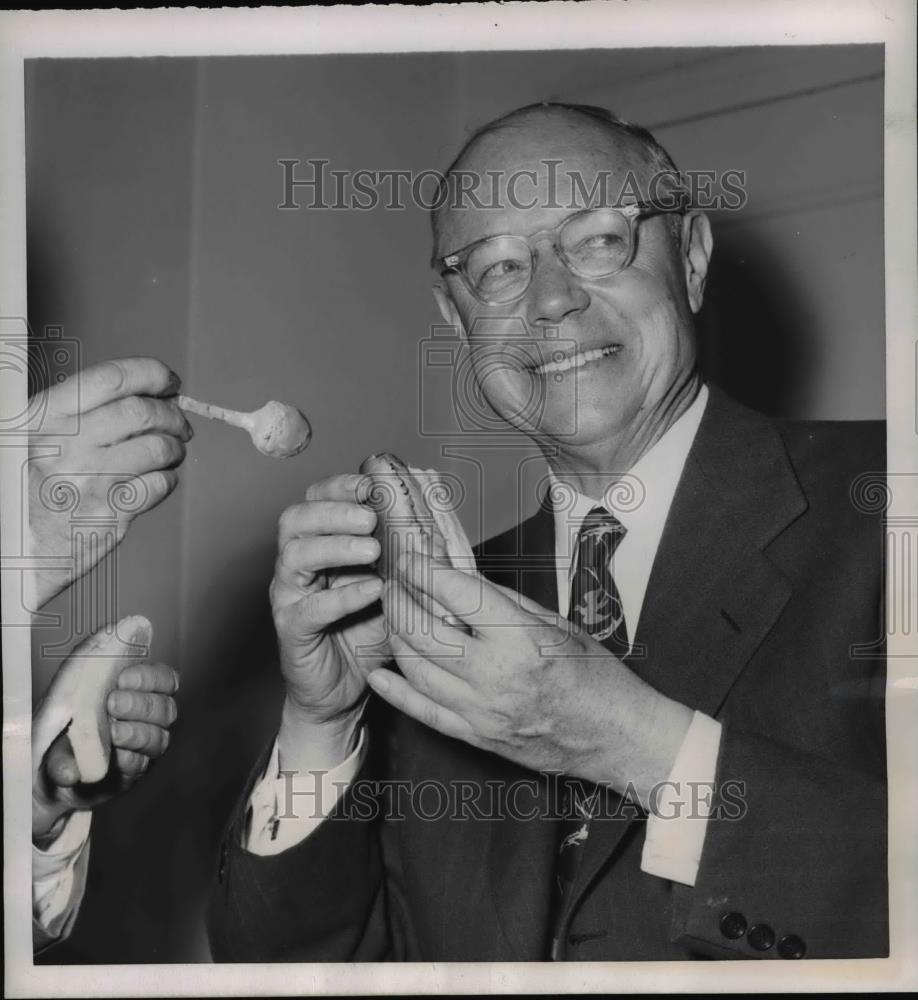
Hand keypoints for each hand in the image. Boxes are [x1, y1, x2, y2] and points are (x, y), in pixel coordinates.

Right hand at [27, 357, 192, 608]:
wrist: (12, 549)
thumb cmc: (27, 491)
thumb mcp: (33, 437)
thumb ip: (79, 414)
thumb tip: (141, 394)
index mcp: (46, 417)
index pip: (111, 379)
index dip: (151, 375)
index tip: (169, 382)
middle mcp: (67, 445)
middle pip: (142, 412)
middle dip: (172, 415)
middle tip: (179, 423)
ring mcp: (90, 481)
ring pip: (157, 448)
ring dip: (175, 447)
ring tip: (172, 451)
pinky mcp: (109, 514)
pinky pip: (158, 486)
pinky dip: (168, 479)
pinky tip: (158, 479)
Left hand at [32, 660, 178, 844]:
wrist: (36, 763)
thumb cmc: (58, 716)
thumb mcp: (70, 681)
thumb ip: (98, 651)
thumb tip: (132, 624)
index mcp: (136, 691)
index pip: (165, 680)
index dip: (151, 678)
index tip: (123, 678)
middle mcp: (145, 718)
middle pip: (166, 709)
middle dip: (141, 705)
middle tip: (113, 704)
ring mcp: (140, 748)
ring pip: (159, 739)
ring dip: (137, 733)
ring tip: (112, 733)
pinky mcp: (129, 775)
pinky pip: (140, 767)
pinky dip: (128, 760)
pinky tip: (113, 756)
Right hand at [270, 473, 385, 767]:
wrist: (344, 691)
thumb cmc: (368, 632)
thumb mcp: (394, 586)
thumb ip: (406, 555)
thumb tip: (438, 521)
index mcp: (321, 544)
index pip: (317, 499)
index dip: (341, 486)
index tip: (372, 483)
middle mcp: (299, 564)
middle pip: (296, 518)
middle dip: (333, 510)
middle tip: (369, 515)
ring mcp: (291, 595)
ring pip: (294, 555)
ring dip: (335, 545)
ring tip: (372, 549)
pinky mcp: (292, 629)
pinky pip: (309, 608)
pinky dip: (341, 597)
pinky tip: (370, 591)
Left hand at [367, 552, 693, 806]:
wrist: (615, 735)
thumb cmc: (595, 675)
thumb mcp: (556, 624)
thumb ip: (504, 605)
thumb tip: (461, 582)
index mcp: (521, 639)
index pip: (456, 594)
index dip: (424, 570)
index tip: (408, 556)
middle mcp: (496, 676)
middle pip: (425, 633)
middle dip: (400, 602)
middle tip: (393, 584)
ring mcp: (483, 711)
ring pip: (417, 670)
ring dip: (396, 638)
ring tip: (393, 616)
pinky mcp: (477, 737)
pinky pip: (425, 713)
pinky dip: (397, 692)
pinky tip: (380, 673)